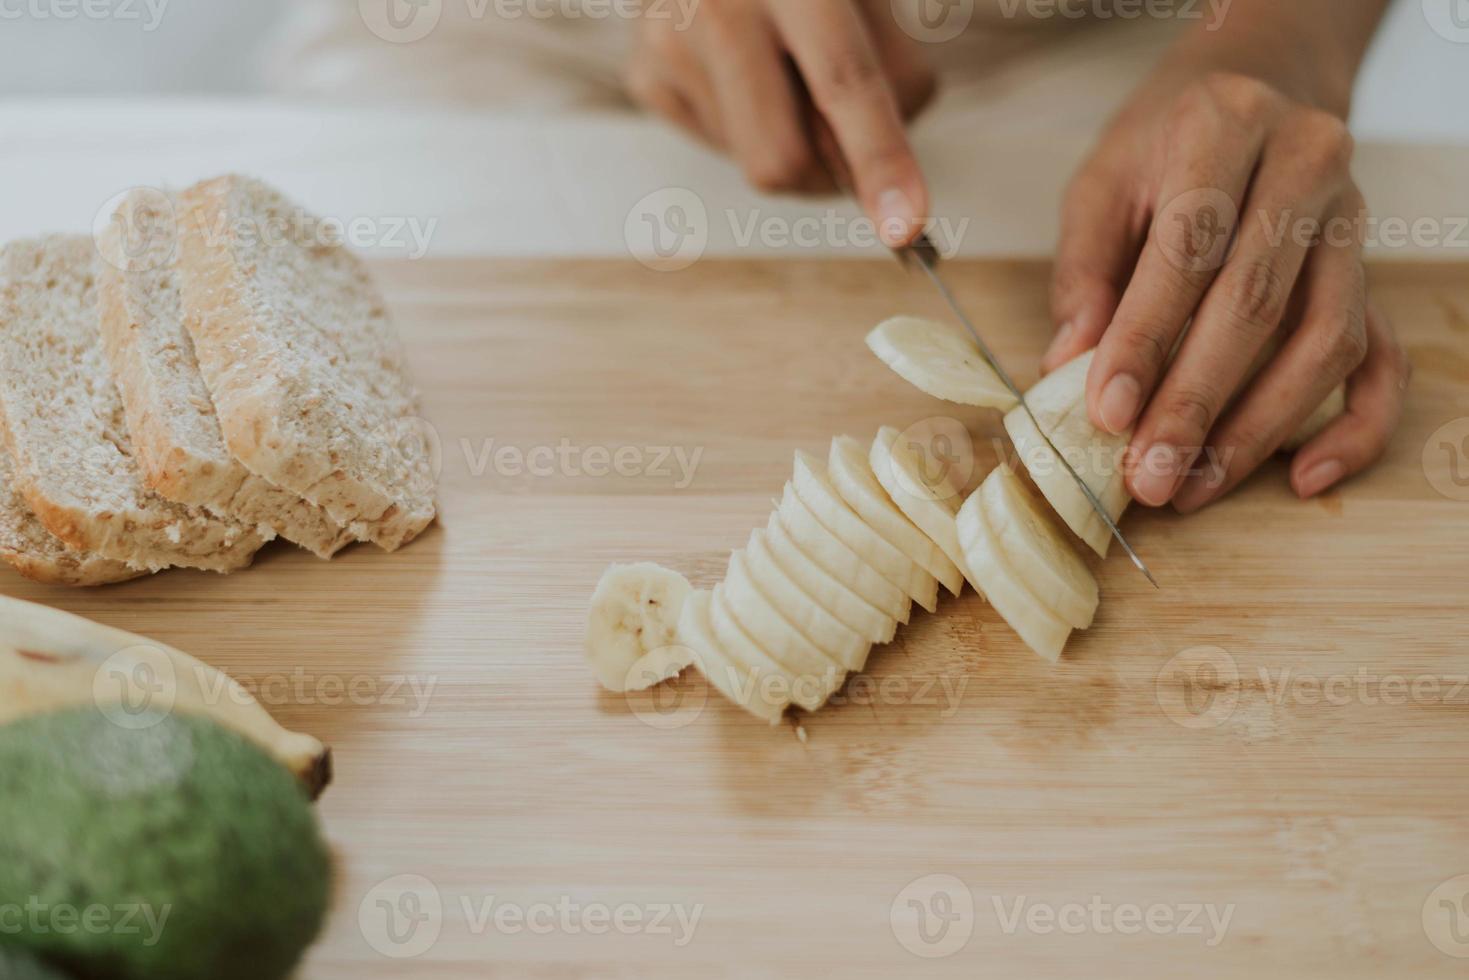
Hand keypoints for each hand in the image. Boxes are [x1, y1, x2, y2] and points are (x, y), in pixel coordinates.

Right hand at [625, 0, 934, 245]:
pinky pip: (717, 143)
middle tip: (850, 141)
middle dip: (827, 175)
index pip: (845, 84)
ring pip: (751, 160)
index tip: (905, 228)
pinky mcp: (646, 73)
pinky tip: (742, 69)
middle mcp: (719, 7)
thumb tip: (883, 179)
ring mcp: (669, 43)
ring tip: (783, 65)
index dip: (880, 161)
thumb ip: (893, 71)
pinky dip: (746, 124)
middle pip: (781, 159)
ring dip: (788, 138)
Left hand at [1045, 70, 1409, 510]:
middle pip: (1257, 303)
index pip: (1190, 248)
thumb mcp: (1102, 183)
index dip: (1145, 338)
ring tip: (1193, 486)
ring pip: (1324, 339)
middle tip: (1148, 475)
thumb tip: (1067, 364)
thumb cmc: (1161, 147)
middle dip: (1196, 402)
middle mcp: (1307, 167)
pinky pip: (1383, 361)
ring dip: (1257, 428)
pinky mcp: (1374, 274)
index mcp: (1227, 127)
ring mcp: (1353, 224)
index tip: (1106, 413)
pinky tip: (1303, 478)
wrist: (1252, 93)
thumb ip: (1083, 269)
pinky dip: (1353, 427)